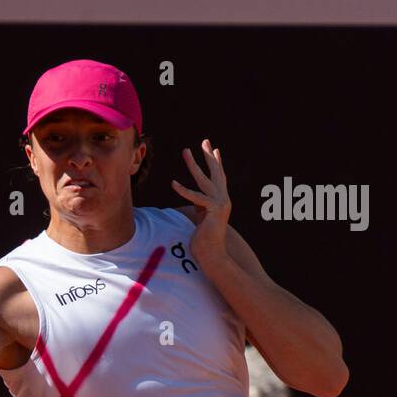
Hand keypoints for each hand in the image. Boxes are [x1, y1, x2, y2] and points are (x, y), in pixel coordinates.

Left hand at [171, 139, 231, 266]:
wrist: (212, 255)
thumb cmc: (204, 241)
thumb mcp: (201, 219)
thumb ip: (199, 208)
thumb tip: (193, 201)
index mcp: (220, 201)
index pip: (218, 178)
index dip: (217, 163)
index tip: (215, 149)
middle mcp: (223, 199)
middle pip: (216, 173)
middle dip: (209, 156)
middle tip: (205, 141)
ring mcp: (220, 203)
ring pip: (205, 180)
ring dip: (194, 165)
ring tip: (185, 151)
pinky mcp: (214, 210)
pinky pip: (196, 197)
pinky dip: (184, 190)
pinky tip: (173, 183)